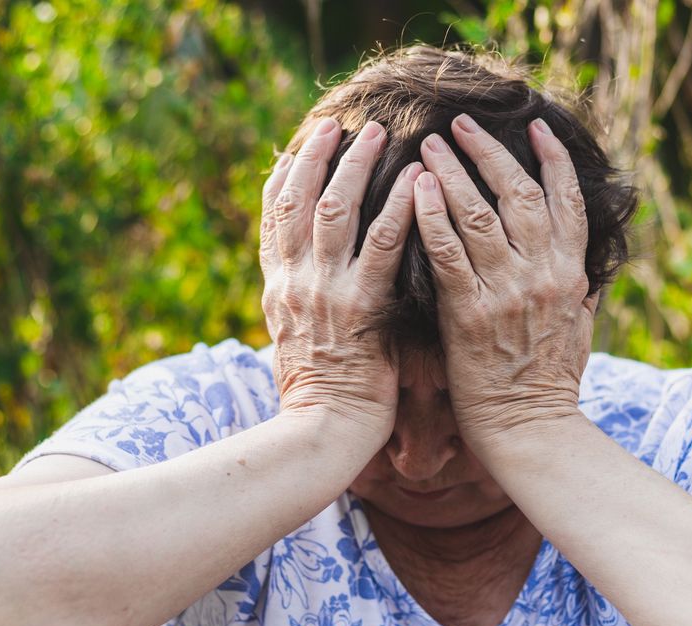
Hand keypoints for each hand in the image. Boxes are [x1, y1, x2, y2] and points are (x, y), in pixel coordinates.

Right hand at [260, 117, 423, 442]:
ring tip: (378, 135)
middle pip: (298, 201)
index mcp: (278, 290)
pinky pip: (382, 247)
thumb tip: (312, 289)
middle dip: (317, 157)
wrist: (323, 436)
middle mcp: (294, 284)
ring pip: (335, 211)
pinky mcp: (360, 309)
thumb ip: (305, 308)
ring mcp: (325, 293)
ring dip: (356, 167)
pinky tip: (418, 183)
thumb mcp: (299, 345)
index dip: (284, 179)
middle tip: (338, 124)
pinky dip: (400, 209)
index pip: (273, 221)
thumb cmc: (321, 399)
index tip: (296, 148)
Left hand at [412, 114, 593, 452]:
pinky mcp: (469, 313)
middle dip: (489, 152)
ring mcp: (507, 292)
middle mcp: (543, 275)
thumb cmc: (549, 386)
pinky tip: (416, 189)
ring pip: (480, 213)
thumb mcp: (580, 331)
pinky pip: (448, 252)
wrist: (530, 432)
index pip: (567, 201)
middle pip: (519, 193)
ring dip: (453, 172)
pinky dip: (431, 216)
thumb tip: (591, 271)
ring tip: (430, 144)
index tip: (535, 128)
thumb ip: (582, 293)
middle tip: (461, 124)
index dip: (552, 159)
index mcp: (570, 275)